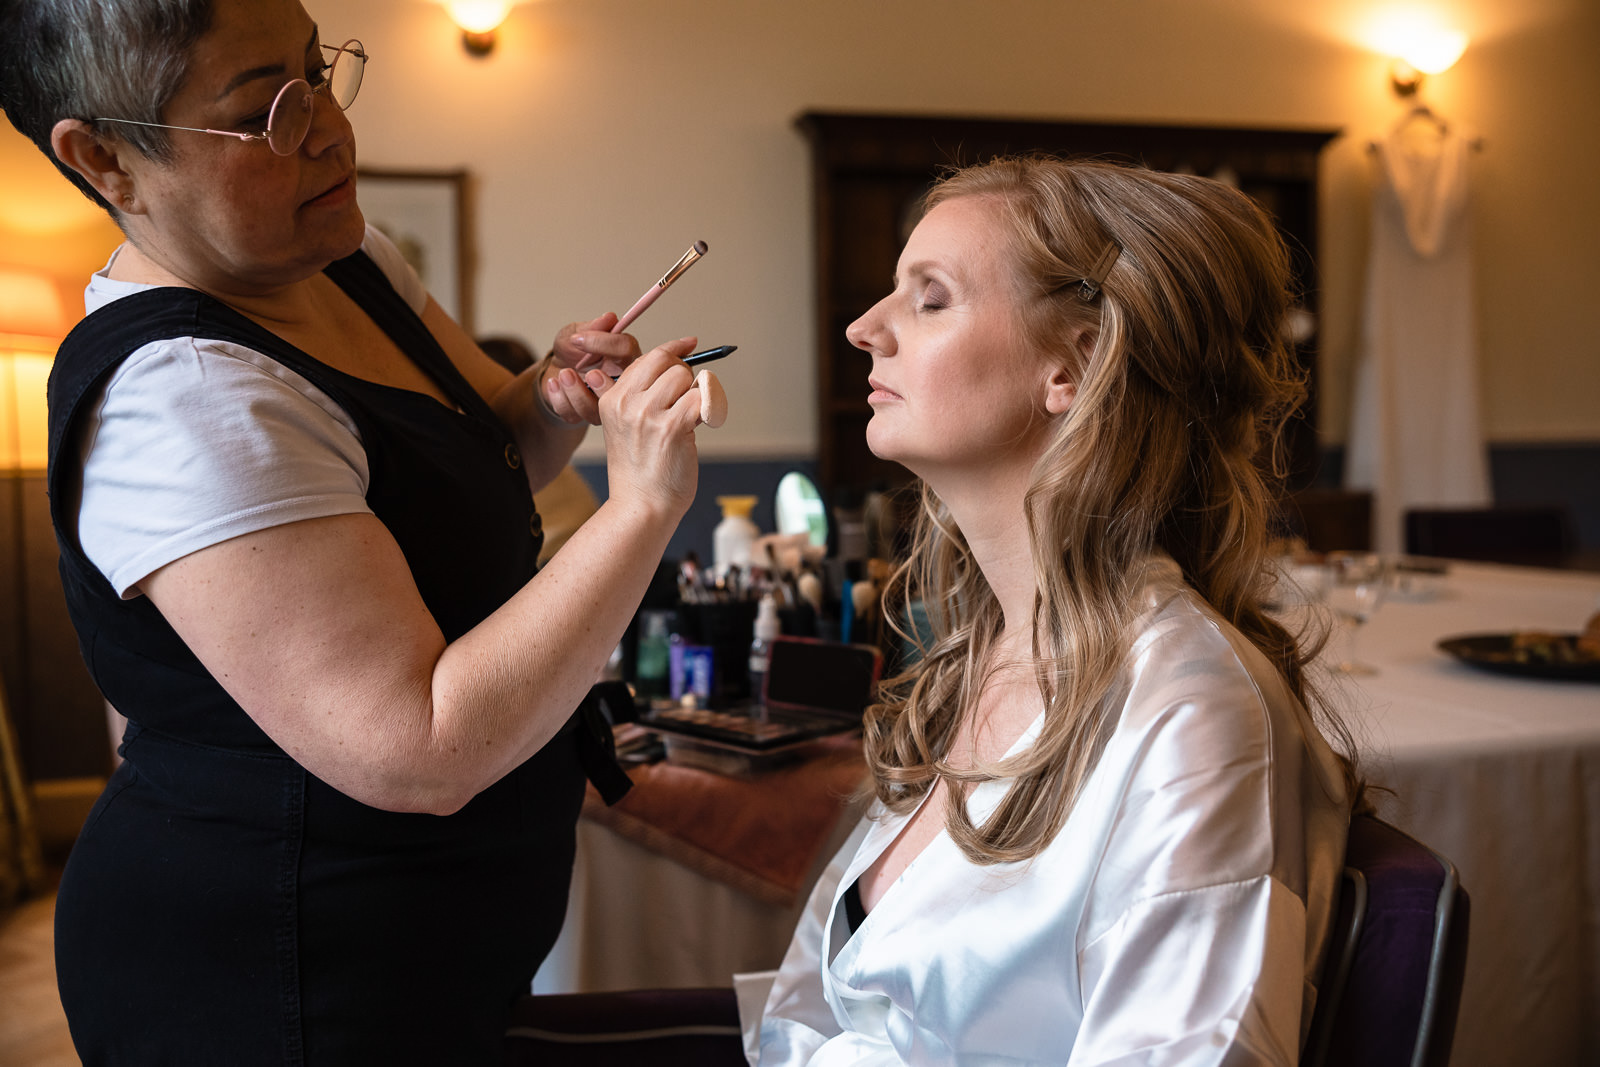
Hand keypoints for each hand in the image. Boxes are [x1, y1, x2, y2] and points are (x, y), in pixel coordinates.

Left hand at [539, 312, 642, 424]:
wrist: (554, 371)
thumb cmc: (571, 351)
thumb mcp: (576, 333)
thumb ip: (591, 328)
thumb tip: (609, 318)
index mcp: (624, 357)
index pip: (627, 349)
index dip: (605, 343)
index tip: (578, 338)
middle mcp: (621, 383)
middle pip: (623, 388)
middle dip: (598, 380)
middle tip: (573, 370)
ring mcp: (605, 403)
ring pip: (598, 408)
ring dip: (576, 392)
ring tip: (562, 375)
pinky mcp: (586, 416)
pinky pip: (576, 415)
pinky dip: (561, 400)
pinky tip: (554, 384)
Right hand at [588, 336, 702, 520]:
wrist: (641, 507)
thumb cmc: (639, 472)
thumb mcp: (623, 428)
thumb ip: (635, 397)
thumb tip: (663, 363)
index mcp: (613, 399)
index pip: (647, 358)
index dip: (673, 348)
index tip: (690, 343)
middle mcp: (627, 402)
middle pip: (668, 362)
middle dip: (686, 376)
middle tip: (689, 399)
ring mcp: (648, 414)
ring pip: (686, 377)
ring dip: (696, 395)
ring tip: (690, 420)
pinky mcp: (672, 427)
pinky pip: (701, 398)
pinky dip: (709, 408)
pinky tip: (704, 424)